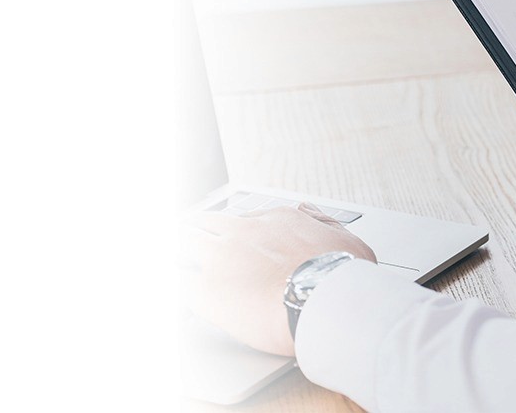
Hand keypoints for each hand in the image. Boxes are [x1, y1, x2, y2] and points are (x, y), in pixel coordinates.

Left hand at [183, 204, 375, 356]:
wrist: (323, 301)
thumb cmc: (342, 277)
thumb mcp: (349, 242)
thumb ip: (328, 225)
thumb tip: (312, 215)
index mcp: (276, 222)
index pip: (245, 220)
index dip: (235, 231)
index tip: (231, 238)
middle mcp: (244, 234)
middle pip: (208, 222)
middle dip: (195, 227)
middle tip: (183, 231)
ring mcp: (221, 259)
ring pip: (185, 240)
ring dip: (176, 244)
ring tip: (166, 248)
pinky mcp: (205, 290)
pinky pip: (177, 280)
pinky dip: (171, 279)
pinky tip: (167, 282)